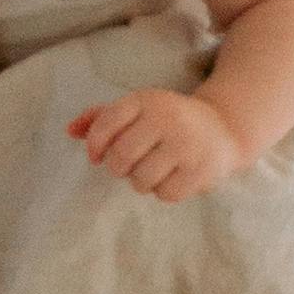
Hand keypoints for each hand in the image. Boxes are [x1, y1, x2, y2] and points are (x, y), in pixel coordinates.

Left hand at [68, 88, 244, 203]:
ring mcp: (186, 144)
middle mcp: (167, 118)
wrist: (224, 127)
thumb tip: (69, 130)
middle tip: (130, 164)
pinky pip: (164, 194)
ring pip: (141, 180)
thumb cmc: (170, 121)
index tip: (96, 156)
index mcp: (147, 99)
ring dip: (142, 181)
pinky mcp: (200, 169)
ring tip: (155, 168)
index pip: (107, 122)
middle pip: (120, 157)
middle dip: (119, 167)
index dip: (94, 144)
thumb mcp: (139, 110)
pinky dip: (164, 190)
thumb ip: (102, 118)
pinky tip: (173, 176)